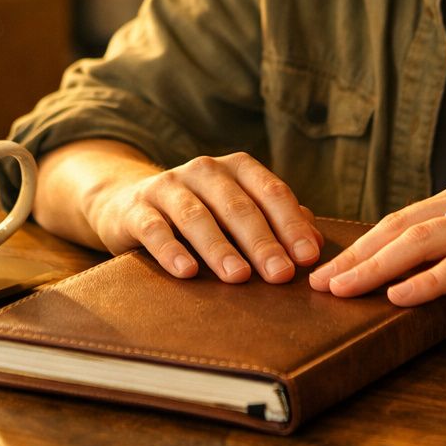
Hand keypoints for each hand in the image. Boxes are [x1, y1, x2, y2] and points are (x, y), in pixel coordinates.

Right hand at [86, 152, 322, 284]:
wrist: (129, 205)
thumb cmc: (201, 213)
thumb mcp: (238, 212)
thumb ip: (277, 222)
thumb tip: (315, 242)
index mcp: (236, 168)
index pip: (270, 193)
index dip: (290, 224)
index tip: (308, 258)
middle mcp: (204, 171)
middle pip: (237, 206)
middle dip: (262, 241)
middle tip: (280, 274)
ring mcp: (168, 187)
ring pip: (197, 216)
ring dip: (219, 248)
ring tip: (238, 277)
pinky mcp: (136, 209)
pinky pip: (155, 229)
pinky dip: (171, 250)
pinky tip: (186, 272)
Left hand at [308, 180, 445, 319]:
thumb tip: (395, 287)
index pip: (397, 222)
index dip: (358, 246)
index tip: (324, 271)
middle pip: (400, 228)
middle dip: (355, 257)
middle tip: (319, 284)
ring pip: (422, 241)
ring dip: (377, 267)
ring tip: (344, 289)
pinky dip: (427, 280)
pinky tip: (399, 296)